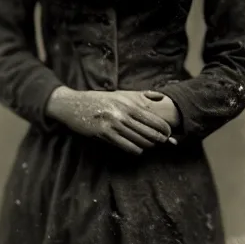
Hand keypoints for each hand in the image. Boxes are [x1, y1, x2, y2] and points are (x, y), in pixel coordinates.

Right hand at [46, 87, 173, 155]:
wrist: (74, 104)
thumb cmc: (101, 99)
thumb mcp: (121, 93)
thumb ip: (142, 96)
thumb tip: (161, 98)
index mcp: (129, 104)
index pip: (155, 120)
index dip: (166, 130)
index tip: (170, 134)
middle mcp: (123, 114)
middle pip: (150, 133)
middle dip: (160, 140)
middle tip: (164, 142)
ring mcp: (114, 125)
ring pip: (140, 142)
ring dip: (148, 145)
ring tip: (150, 144)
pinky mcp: (105, 135)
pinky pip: (127, 147)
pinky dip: (136, 150)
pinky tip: (137, 147)